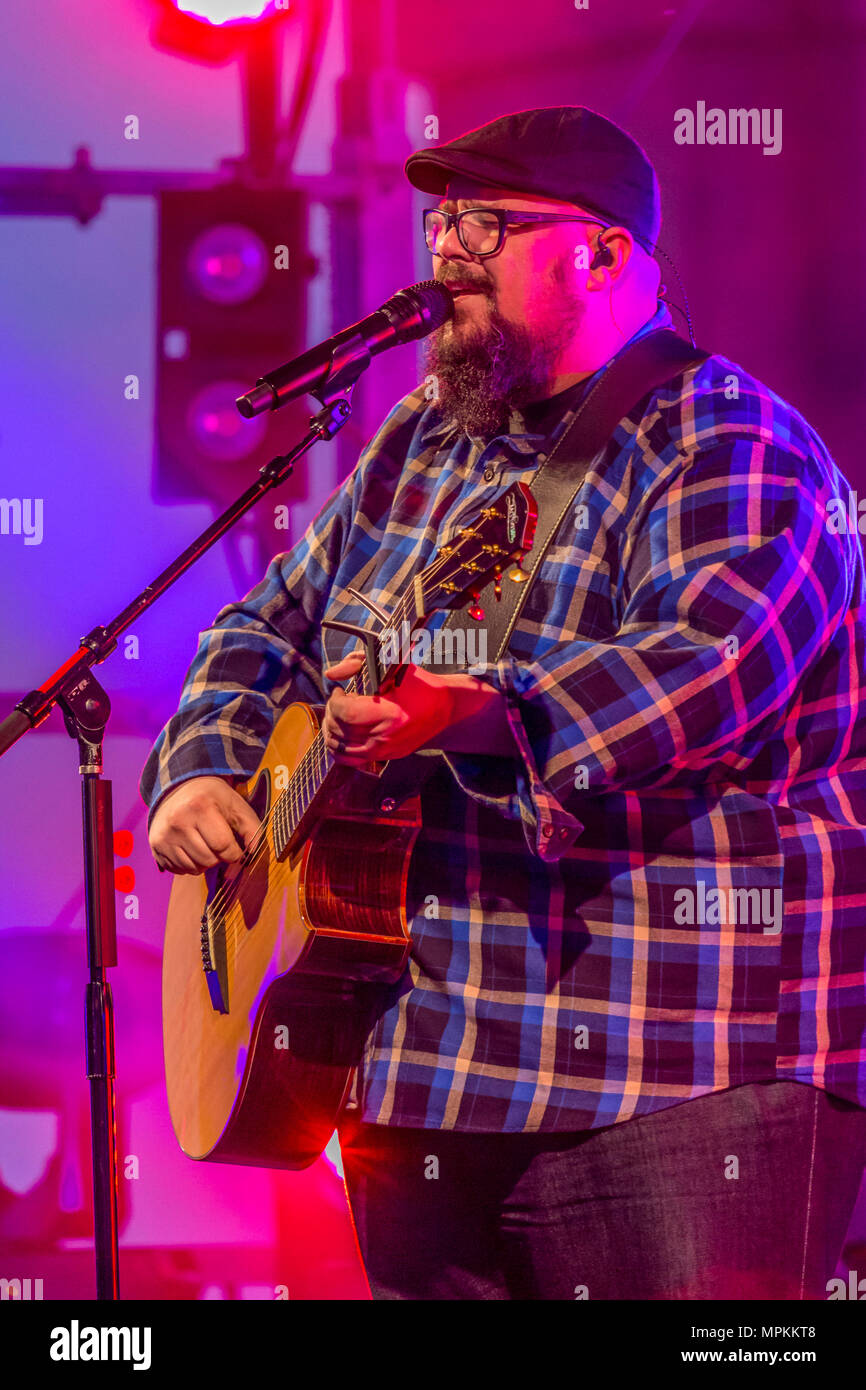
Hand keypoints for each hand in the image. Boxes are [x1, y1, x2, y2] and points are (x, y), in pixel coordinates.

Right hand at [148, 774, 261, 874]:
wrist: (179, 788)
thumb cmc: (212, 798)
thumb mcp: (236, 806)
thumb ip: (252, 828)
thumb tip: (254, 853)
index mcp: (200, 807)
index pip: (223, 846)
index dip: (235, 853)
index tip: (235, 848)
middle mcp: (178, 821)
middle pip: (208, 860)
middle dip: (219, 857)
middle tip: (218, 843)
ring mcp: (164, 835)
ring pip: (194, 869)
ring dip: (205, 863)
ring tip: (204, 844)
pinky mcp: (155, 846)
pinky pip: (179, 870)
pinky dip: (190, 864)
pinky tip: (191, 848)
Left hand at [321, 651, 454, 766]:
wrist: (444, 709)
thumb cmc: (419, 685)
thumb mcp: (391, 666)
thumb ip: (357, 664)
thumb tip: (331, 675)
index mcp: (390, 715)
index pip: (346, 713)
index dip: (336, 700)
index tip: (340, 690)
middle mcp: (385, 738)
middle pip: (339, 729)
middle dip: (332, 711)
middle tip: (340, 699)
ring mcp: (383, 752)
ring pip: (338, 746)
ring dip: (332, 727)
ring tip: (342, 714)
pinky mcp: (383, 758)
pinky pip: (347, 760)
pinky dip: (337, 747)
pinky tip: (341, 732)